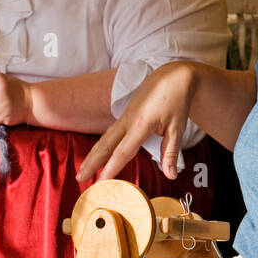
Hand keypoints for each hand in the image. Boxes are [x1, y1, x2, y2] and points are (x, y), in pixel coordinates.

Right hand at [77, 61, 197, 181]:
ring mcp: (124, 117)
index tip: (101, 181)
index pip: (122, 151)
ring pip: (104, 139)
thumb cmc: (176, 100)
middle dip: (91, 163)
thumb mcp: (177, 127)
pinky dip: (100, 147)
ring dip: (92, 156)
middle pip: (105, 145)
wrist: (173, 76)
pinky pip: (109, 134)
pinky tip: (95, 156)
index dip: (111, 168)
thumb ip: (170, 153)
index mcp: (141, 124)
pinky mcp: (125, 116)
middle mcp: (128, 121)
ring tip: (81, 172)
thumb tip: (171, 175)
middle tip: (79, 178)